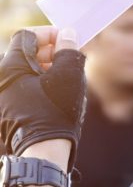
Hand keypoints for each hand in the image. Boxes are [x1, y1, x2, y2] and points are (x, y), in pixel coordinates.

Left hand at [0, 27, 85, 171]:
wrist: (42, 153)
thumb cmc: (56, 112)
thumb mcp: (68, 76)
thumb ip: (67, 49)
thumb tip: (67, 34)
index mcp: (10, 67)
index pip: (27, 35)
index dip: (49, 34)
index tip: (67, 40)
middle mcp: (1, 79)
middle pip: (26, 53)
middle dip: (51, 52)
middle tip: (70, 60)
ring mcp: (3, 96)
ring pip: (27, 71)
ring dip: (48, 69)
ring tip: (67, 79)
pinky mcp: (8, 111)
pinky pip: (25, 88)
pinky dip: (41, 85)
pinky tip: (58, 95)